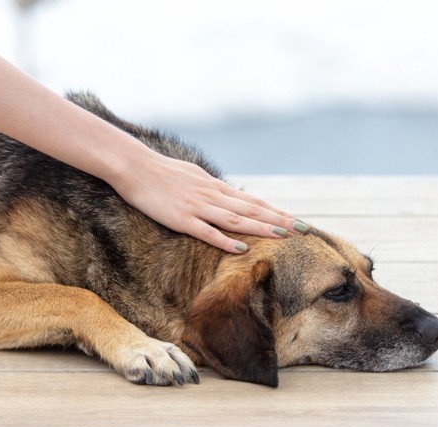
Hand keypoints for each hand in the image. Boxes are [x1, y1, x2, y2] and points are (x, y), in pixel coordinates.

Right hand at [110, 150, 305, 253]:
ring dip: (261, 228)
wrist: (134, 166)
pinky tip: (242, 248)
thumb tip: (228, 196)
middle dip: (279, 221)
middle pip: (252, 210)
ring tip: (283, 236)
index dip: (276, 212)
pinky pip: (207, 232)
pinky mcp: (181, 219)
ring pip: (236, 220)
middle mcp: (212, 196)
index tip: (296, 220)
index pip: (253, 202)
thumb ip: (212, 188)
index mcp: (216, 187)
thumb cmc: (161, 172)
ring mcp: (198, 208)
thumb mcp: (194, 176)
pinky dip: (226, 240)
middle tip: (304, 230)